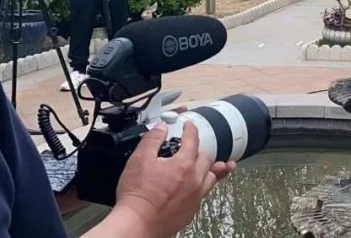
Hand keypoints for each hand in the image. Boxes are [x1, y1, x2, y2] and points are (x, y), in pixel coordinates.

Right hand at [109, 122, 235, 237]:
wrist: (137, 224)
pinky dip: (202, 187)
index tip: (189, 126)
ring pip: (210, 178)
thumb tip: (161, 128)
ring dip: (209, 169)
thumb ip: (152, 140)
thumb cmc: (137, 195)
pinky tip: (198, 188)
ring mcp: (195, 197)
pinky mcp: (191, 211)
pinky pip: (203, 195)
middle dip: (199, 150)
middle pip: (206, 159)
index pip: (193, 140)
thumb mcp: (139, 160)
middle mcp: (195, 180)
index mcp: (184, 164)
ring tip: (213, 166)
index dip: (191, 130)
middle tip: (193, 148)